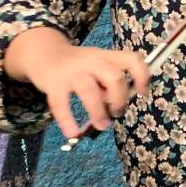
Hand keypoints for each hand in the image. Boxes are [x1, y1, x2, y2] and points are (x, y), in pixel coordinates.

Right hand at [6, 27, 150, 137]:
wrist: (43, 53)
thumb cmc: (77, 65)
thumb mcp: (97, 65)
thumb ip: (108, 81)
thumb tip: (116, 105)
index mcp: (106, 56)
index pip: (131, 59)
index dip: (142, 76)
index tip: (142, 93)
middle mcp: (92, 61)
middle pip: (114, 77)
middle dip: (119, 98)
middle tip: (116, 112)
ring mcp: (72, 71)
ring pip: (90, 90)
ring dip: (98, 111)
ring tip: (102, 125)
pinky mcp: (53, 83)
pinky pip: (61, 103)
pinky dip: (67, 120)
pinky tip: (72, 133)